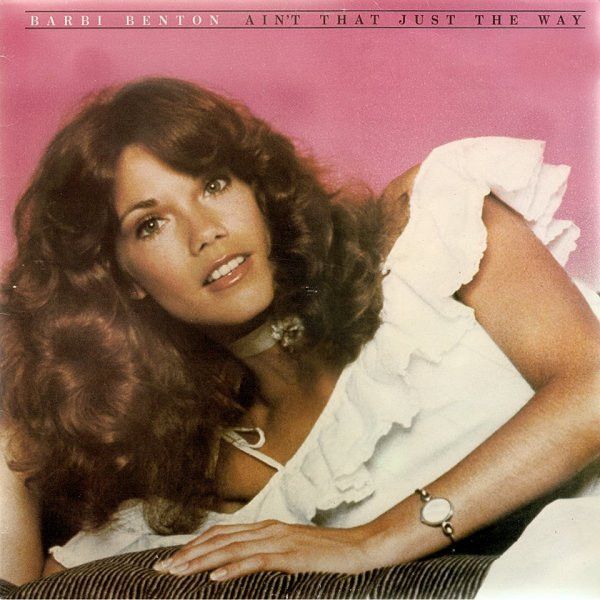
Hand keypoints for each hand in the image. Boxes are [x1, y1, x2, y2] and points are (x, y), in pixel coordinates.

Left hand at [153, 520, 381, 580]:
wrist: (359, 547)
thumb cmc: (327, 552)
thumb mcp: (292, 551)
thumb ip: (269, 553)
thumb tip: (244, 564)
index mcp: (267, 527)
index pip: (223, 533)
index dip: (196, 544)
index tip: (173, 558)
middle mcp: (268, 529)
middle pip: (220, 539)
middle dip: (188, 553)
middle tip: (162, 567)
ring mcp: (279, 540)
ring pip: (231, 548)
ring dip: (201, 560)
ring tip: (178, 572)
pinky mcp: (290, 554)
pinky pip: (256, 561)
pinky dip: (232, 567)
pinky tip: (215, 577)